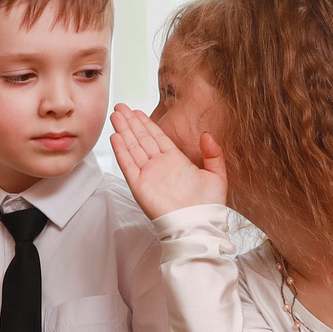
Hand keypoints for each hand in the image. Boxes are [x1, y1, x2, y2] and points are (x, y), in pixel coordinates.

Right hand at [108, 105, 226, 219]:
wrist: (198, 224)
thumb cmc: (208, 205)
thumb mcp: (217, 174)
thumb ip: (213, 153)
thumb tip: (206, 134)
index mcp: (175, 161)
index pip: (156, 137)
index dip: (146, 123)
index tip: (136, 111)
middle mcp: (159, 166)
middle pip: (141, 138)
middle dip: (130, 122)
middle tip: (120, 106)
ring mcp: (148, 175)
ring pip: (132, 147)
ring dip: (123, 131)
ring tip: (116, 115)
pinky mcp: (140, 186)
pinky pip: (128, 165)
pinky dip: (121, 151)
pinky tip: (116, 136)